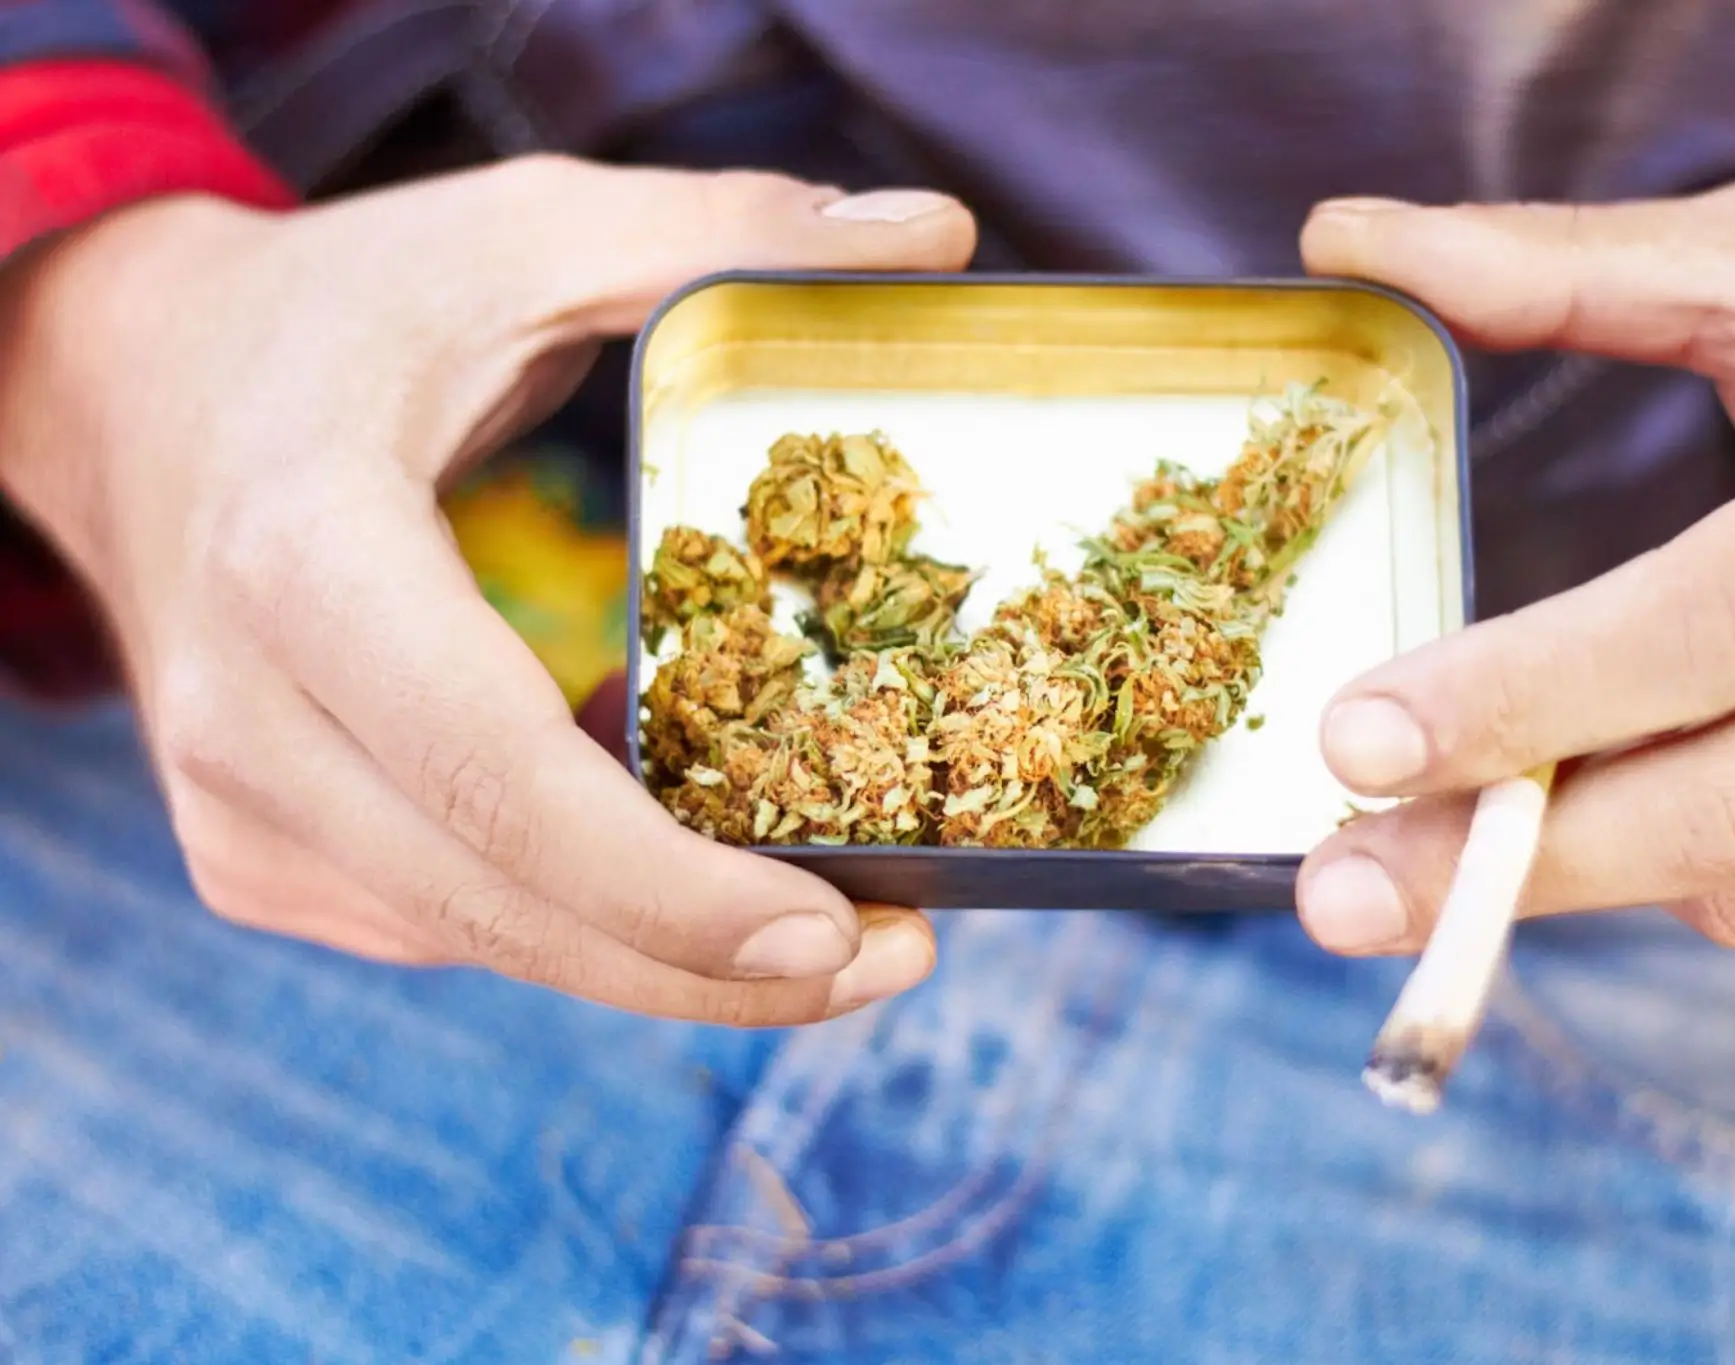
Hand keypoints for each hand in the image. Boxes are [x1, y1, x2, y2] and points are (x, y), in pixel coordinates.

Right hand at [0, 160, 975, 1022]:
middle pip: (502, 904)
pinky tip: (700, 891)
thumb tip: (936, 239)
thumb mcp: (523, 233)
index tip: (836, 931)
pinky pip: (448, 924)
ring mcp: (237, 809)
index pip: (496, 776)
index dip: (669, 888)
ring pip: (481, 943)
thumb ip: (725, 233)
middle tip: (896, 958)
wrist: (129, 389)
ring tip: (843, 941)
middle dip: (712, 968)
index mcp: (305, 559)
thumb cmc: (342, 312)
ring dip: (665, 967)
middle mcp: (247, 719)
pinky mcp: (256, 855)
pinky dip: (583, 927)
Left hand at [1295, 178, 1734, 984]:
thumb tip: (1351, 237)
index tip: (1354, 741)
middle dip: (1514, 861)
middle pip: (1734, 807)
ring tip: (1544, 789)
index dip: (1523, 694)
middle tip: (1339, 894)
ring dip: (1626, 859)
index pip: (1708, 620)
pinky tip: (1721, 792)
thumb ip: (1578, 267)